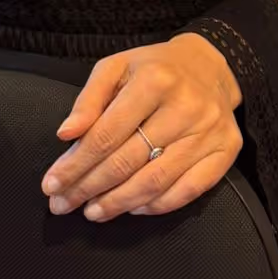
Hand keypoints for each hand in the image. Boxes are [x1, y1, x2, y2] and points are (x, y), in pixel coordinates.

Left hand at [40, 34, 242, 224]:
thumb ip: (89, 99)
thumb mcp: (117, 67)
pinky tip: (133, 208)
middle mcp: (184, 107)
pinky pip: (189, 190)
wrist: (211, 66)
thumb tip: (65, 134)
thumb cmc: (154, 69)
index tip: (52, 184)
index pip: (106, 134)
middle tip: (63, 204)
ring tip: (92, 212)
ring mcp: (208, 131)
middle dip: (89, 188)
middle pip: (128, 161)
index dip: (75, 164)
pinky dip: (157, 205)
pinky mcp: (225, 151)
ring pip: (156, 181)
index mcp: (154, 80)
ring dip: (118, 203)